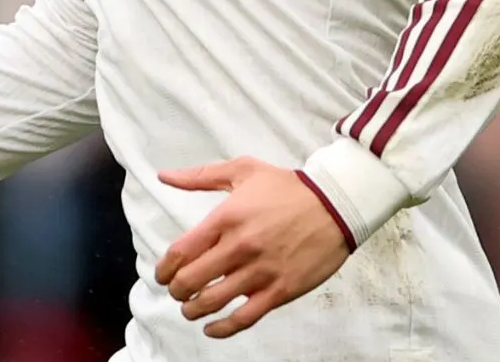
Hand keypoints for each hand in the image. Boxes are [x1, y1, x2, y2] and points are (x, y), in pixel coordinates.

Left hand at [154, 157, 350, 338]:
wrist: (337, 204)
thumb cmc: (289, 187)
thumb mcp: (243, 170)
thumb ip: (201, 176)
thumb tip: (165, 176)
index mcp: (226, 218)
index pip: (180, 253)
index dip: (164, 270)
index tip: (162, 275)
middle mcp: (239, 247)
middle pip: (190, 281)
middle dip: (176, 291)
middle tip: (178, 291)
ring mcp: (260, 271)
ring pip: (212, 303)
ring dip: (193, 310)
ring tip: (191, 309)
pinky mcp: (280, 290)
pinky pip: (244, 319)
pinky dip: (222, 328)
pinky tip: (212, 328)